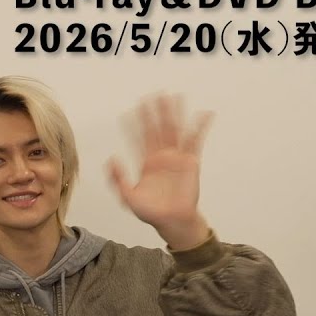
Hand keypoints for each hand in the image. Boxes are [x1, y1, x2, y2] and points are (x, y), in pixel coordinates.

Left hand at [107, 94, 213, 249]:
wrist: (172, 222)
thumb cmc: (151, 212)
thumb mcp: (128, 196)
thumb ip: (118, 179)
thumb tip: (111, 159)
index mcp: (146, 163)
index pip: (139, 139)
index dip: (135, 125)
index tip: (130, 110)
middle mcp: (161, 157)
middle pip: (157, 129)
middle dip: (155, 113)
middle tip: (152, 94)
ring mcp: (177, 158)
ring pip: (175, 131)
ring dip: (174, 114)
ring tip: (174, 96)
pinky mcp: (191, 162)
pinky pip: (196, 141)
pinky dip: (200, 127)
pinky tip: (204, 114)